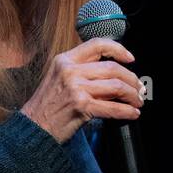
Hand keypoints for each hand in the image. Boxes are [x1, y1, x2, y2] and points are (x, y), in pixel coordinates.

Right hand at [19, 37, 143, 143]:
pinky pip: (113, 107)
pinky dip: (127, 111)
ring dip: (132, 95)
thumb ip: (81, 70)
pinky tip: (133, 113)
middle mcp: (70, 71)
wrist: (33, 127)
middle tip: (139, 88)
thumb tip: (113, 72)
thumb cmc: (48, 105)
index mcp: (65, 60)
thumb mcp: (59, 78)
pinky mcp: (81, 106)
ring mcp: (76, 88)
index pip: (97, 45)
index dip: (118, 49)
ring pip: (116, 86)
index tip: (130, 58)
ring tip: (138, 101)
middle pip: (112, 68)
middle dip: (131, 79)